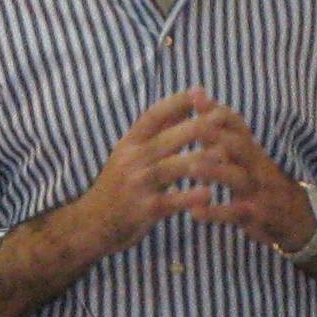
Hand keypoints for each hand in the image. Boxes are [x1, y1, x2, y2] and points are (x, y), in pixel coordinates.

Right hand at [74, 90, 221, 253]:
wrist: (91, 223)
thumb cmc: (117, 186)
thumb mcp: (128, 153)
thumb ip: (155, 131)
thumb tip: (183, 102)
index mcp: (129, 143)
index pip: (153, 115)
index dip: (177, 102)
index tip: (201, 92)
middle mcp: (131, 160)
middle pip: (167, 138)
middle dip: (197, 127)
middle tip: (223, 120)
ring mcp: (137, 185)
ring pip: (171, 168)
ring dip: (199, 160)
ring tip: (224, 155)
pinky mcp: (144, 210)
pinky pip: (170, 201)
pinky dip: (189, 197)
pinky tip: (208, 195)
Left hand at [185, 102, 314, 252]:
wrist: (298, 218)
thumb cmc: (261, 182)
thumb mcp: (247, 158)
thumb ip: (221, 134)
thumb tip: (197, 97)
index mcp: (252, 150)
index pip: (237, 124)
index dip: (217, 110)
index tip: (194, 97)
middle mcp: (257, 166)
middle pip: (239, 145)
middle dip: (216, 135)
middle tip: (191, 128)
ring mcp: (258, 191)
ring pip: (238, 178)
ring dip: (214, 172)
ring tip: (190, 168)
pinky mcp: (257, 216)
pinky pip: (236, 214)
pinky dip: (215, 213)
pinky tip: (194, 211)